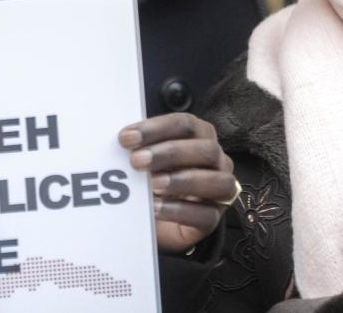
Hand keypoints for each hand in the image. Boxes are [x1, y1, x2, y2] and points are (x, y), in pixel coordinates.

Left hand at [119, 113, 235, 253]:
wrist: (156, 218)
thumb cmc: (154, 178)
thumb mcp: (148, 158)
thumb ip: (140, 146)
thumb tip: (122, 139)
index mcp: (201, 136)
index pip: (185, 124)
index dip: (156, 128)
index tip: (127, 137)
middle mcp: (217, 160)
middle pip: (205, 149)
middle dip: (170, 153)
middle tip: (136, 160)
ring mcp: (221, 189)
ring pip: (215, 181)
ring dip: (181, 180)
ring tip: (152, 184)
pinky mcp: (213, 218)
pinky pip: (205, 214)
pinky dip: (178, 210)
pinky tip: (155, 207)